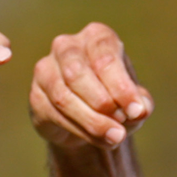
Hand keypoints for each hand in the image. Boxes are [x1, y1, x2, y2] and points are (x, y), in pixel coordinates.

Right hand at [30, 22, 153, 151]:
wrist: (88, 119)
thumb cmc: (116, 99)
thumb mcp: (134, 101)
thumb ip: (140, 102)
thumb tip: (139, 109)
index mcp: (96, 37)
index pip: (105, 57)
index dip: (121, 86)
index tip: (136, 111)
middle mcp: (67, 46)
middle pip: (77, 73)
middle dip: (101, 102)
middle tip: (121, 125)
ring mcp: (46, 69)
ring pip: (63, 96)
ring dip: (90, 121)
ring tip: (113, 138)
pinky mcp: (36, 95)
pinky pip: (54, 114)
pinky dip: (79, 130)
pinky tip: (97, 139)